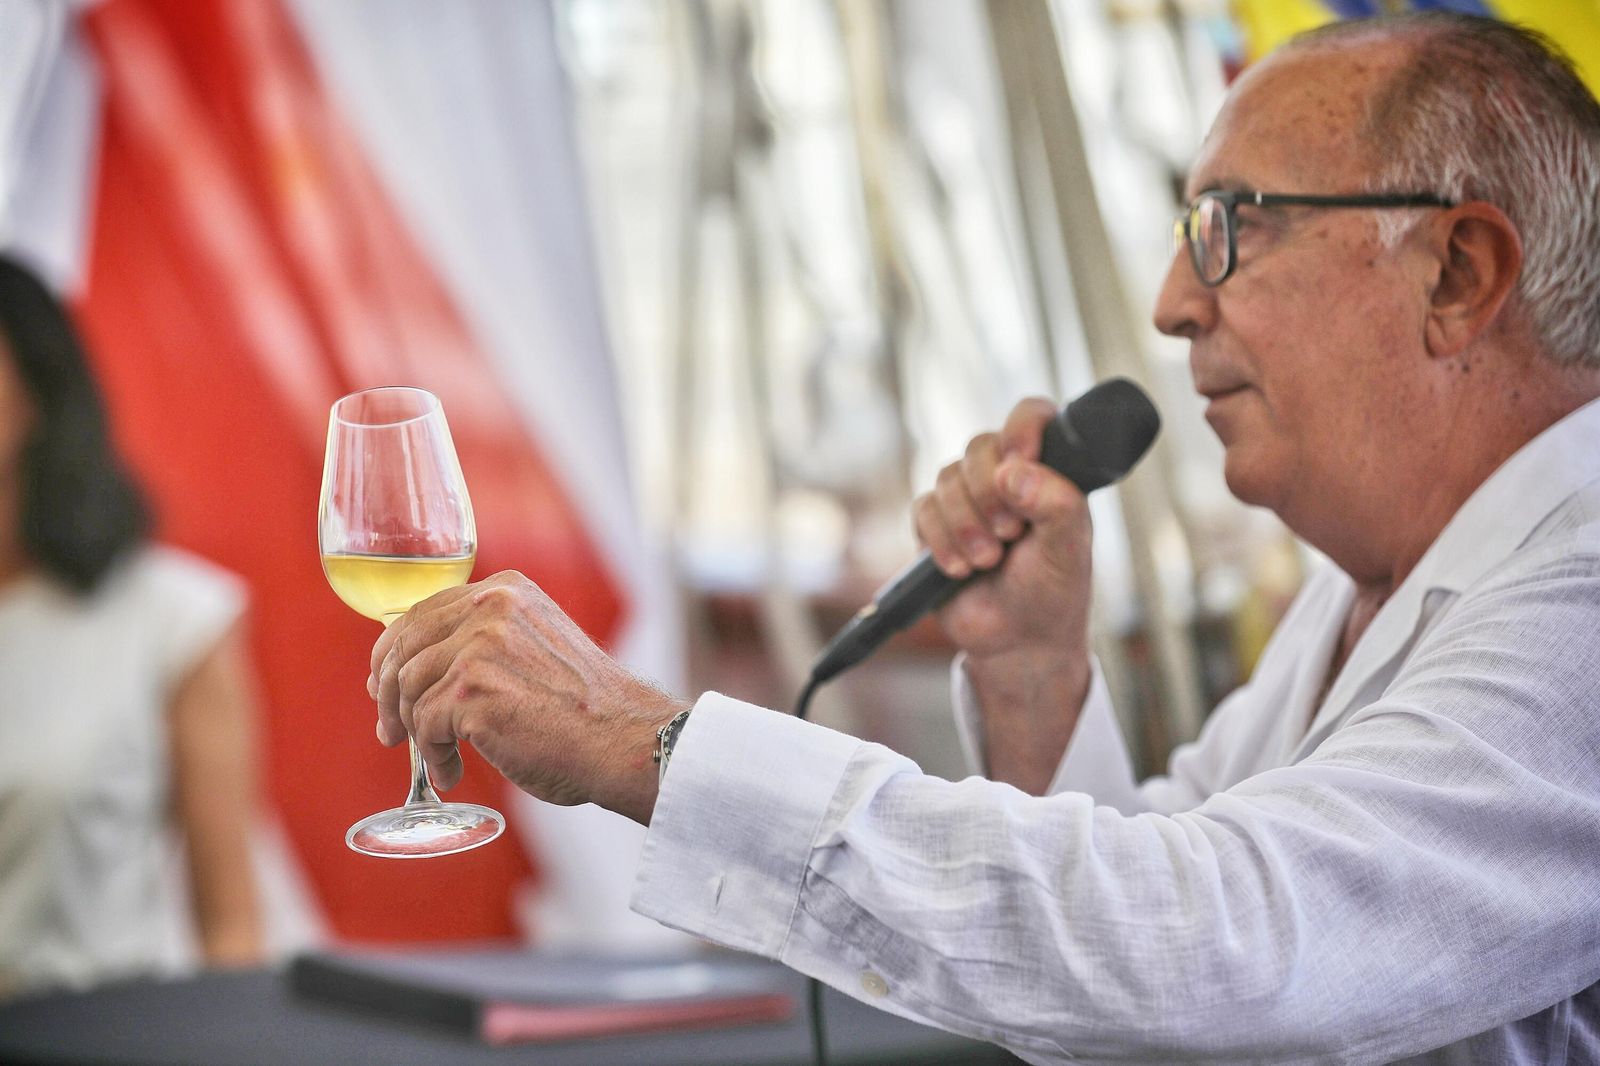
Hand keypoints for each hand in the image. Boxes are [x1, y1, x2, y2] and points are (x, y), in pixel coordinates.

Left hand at [367, 571, 688, 823]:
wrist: (625, 740)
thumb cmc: (586, 709)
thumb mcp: (536, 648)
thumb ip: (488, 641)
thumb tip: (414, 668)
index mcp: (506, 591)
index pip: (423, 611)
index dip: (393, 650)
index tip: (381, 681)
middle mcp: (491, 607)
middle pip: (405, 648)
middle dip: (388, 694)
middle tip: (389, 731)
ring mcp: (480, 647)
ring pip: (409, 689)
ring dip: (415, 732)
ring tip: (436, 760)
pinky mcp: (471, 692)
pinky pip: (424, 727)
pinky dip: (433, 757)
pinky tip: (451, 772)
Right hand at [913, 398, 1093, 790]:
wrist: (1018, 642)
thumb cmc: (1053, 593)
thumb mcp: (1070, 549)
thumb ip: (1057, 503)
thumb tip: (1015, 470)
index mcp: (1047, 470)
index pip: (1031, 415)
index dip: (1021, 429)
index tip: (1021, 460)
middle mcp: (1006, 476)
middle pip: (980, 447)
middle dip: (990, 494)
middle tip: (1010, 534)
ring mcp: (968, 498)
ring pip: (947, 478)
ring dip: (966, 525)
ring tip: (988, 562)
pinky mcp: (935, 524)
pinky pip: (923, 509)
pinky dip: (942, 542)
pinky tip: (961, 570)